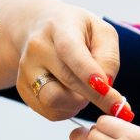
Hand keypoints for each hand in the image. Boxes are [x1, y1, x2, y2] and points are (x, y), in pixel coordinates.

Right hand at [0, 0, 131, 120]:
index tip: (107, 89)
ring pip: (54, 101)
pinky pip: (50, 112)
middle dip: (96, 97)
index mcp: (59, 27)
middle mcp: (37, 47)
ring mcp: (26, 69)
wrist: (39, 27)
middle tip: (116, 105)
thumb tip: (107, 87)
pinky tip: (73, 96)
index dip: (88, 72)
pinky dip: (68, 110)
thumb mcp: (101, 32)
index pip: (70, 51)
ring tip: (87, 92)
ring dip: (78, 104)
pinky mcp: (23, 88)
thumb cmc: (78, 31)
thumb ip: (108, 58)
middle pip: (66, 81)